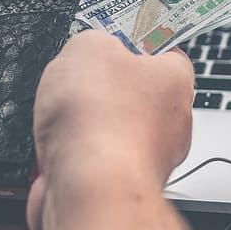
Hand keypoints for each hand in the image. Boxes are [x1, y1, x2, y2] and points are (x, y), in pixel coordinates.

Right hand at [26, 30, 193, 229]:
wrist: (88, 190)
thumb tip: (88, 49)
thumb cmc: (101, 121)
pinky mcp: (118, 188)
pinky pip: (88, 164)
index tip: (112, 39)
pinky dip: (68, 159)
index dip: (134, 42)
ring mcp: (145, 160)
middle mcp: (170, 123)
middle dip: (100, 88)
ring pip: (107, 131)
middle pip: (132, 93)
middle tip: (76, 80)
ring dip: (80, 126)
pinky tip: (55, 154)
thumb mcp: (88, 45)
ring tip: (60, 121)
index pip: (165, 52)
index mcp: (175, 80)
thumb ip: (94, 41)